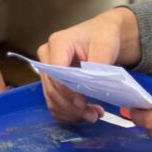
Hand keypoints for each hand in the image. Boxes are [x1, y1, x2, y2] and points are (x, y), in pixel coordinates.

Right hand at [37, 7, 140, 123]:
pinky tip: (85, 113)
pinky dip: (69, 113)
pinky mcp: (52, 83)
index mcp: (57, 43)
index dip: (67, 91)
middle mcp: (47, 57)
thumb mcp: (105, 46)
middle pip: (52, 89)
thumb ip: (96, 65)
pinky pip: (55, 103)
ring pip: (52, 99)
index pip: (55, 72)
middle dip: (71, 106)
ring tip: (93, 115)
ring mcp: (47, 71)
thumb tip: (91, 86)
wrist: (102, 35)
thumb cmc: (103, 37)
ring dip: (71, 113)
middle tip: (93, 115)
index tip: (83, 103)